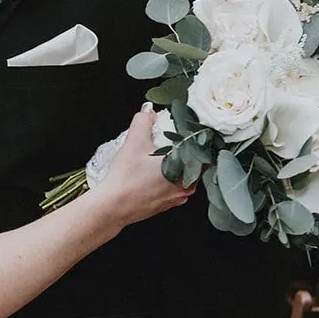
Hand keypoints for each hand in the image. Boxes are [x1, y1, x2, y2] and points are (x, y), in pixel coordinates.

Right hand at [99, 106, 192, 224]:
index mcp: (185, 169)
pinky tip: (151, 174)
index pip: (205, 153)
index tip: (194, 134)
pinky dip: (167, 180)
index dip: (200, 141)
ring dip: (176, 167)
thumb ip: (143, 121)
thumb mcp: (134, 142)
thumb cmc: (127, 178)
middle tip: (173, 142)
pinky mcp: (166, 205)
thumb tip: (149, 111)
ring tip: (160, 158)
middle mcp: (186, 186)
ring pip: (184, 178)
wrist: (113, 206)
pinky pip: (173, 189)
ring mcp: (177, 198)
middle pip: (195, 165)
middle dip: (186, 153)